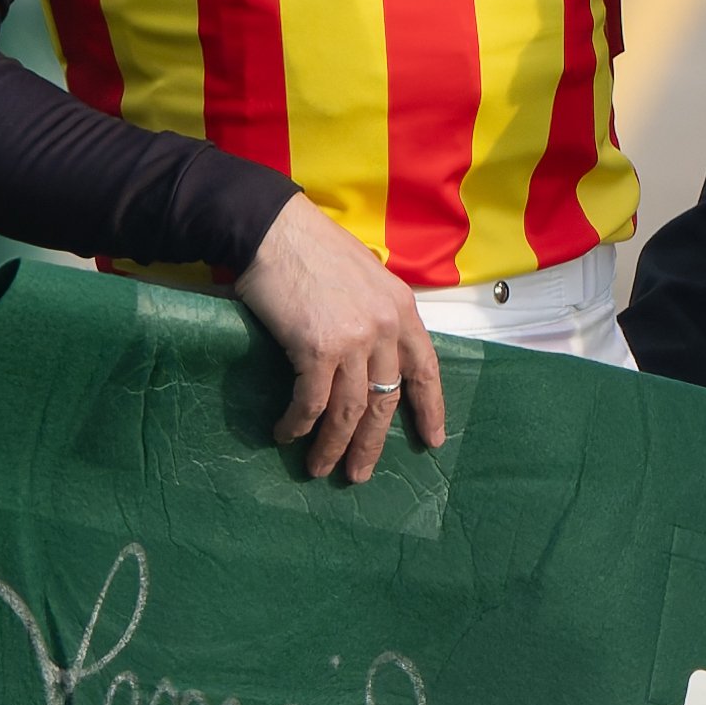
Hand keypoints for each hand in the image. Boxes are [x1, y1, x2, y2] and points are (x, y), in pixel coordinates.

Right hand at [237, 196, 447, 486]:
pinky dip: (298, 424)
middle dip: (371, 443)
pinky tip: (286, 434)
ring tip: (319, 467)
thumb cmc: (313, 249)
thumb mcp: (366, 277)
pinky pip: (311, 402)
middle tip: (358, 475)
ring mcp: (354, 340)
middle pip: (385, 401)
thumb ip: (376, 314)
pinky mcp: (316, 348)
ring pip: (349, 410)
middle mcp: (385, 328)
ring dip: (332, 445)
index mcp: (402, 310)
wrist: (273, 230)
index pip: (425, 370)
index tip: (432, 441)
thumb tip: (370, 353)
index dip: (430, 409)